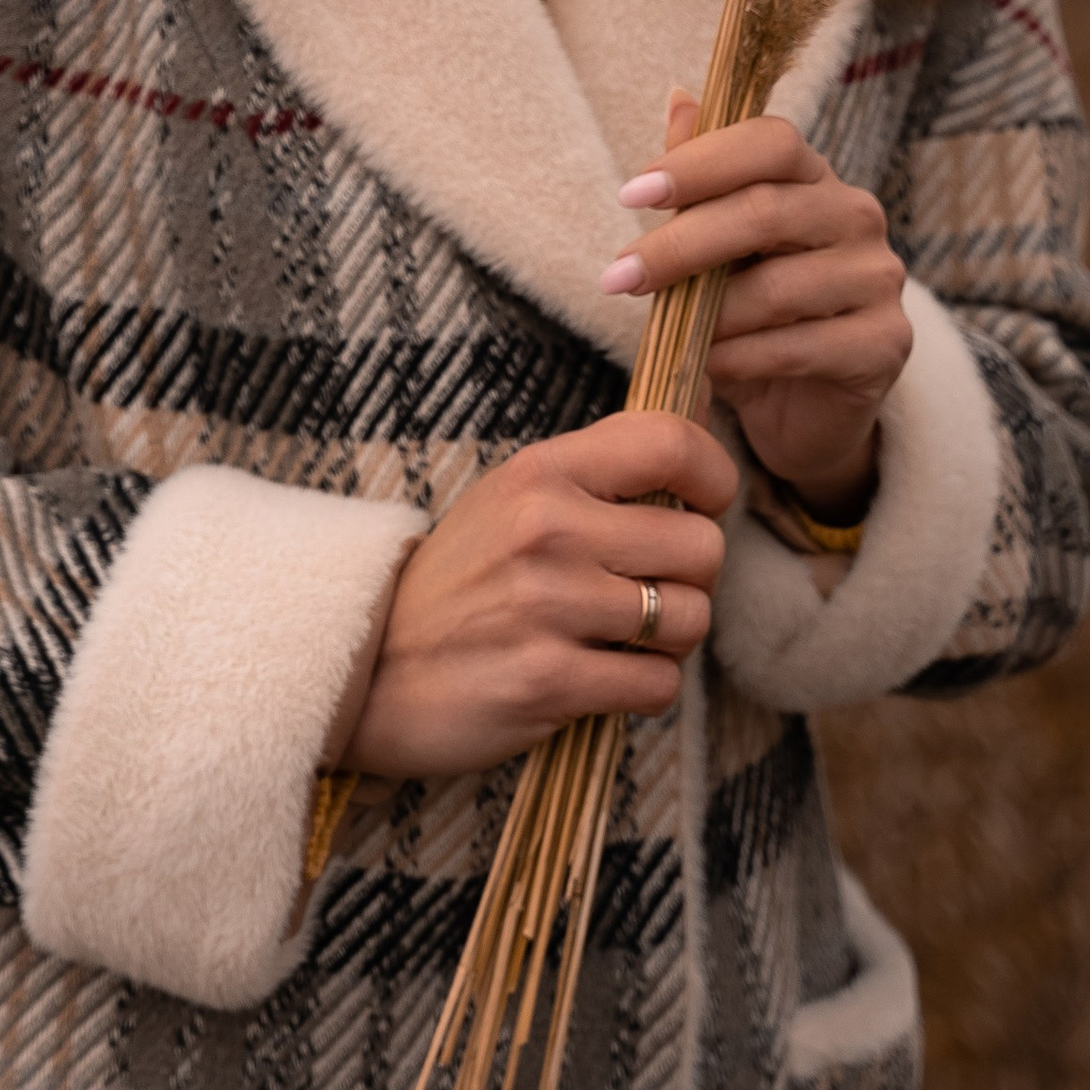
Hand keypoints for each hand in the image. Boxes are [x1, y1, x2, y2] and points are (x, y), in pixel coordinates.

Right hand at [326, 411, 736, 784]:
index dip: (716, 477)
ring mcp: (548, 606)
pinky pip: (659, 686)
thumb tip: (706, 400)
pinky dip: (643, 689)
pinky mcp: (549, 681)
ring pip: (689, 620)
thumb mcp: (518, 496)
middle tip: (649, 587)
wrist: (373, 666)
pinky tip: (602, 675)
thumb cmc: (463, 578)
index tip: (704, 505)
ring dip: (670, 639)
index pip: (672, 443)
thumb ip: (605, 463)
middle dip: (692, 577)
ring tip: (623, 635)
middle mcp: (547, 529)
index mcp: (542, 471)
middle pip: (703, 546)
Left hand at [601, 92, 910, 517]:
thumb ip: (699, 178)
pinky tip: (707, 366)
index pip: (770, 142)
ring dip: (708, 313)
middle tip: (617, 276)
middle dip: (681, 244)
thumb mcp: (714, 246)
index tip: (631, 195)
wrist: (801, 404)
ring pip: (779, 287)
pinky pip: (802, 346)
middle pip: (766, 211)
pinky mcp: (887, 343)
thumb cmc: (749, 311)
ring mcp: (879, 278)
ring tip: (666, 330)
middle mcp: (857, 215)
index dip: (700, 163)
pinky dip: (742, 358)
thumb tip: (678, 96)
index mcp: (814, 177)